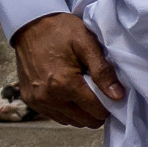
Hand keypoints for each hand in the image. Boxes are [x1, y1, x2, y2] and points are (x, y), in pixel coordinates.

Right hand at [12, 12, 124, 128]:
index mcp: (64, 84)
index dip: (109, 104)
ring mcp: (37, 102)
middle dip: (96, 109)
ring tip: (84, 90)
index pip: (96, 111)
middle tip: (100, 91)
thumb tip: (117, 96)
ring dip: (82, 111)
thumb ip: (103, 71)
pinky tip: (70, 93)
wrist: (31, 24)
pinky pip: (56, 116)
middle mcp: (48, 98)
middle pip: (85, 121)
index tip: (112, 92)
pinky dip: (67, 110)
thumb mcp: (87, 43)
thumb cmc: (61, 30)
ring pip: (71, 121)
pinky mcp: (30, 101)